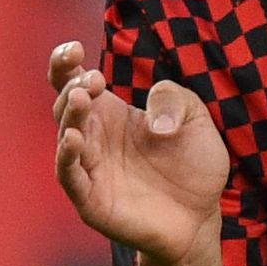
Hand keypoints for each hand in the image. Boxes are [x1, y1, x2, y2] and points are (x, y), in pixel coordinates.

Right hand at [53, 39, 230, 265]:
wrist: (201, 217)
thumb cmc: (194, 166)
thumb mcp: (195, 119)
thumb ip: (174, 100)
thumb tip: (151, 118)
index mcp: (110, 113)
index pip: (72, 81)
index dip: (64, 63)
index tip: (75, 48)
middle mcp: (93, 137)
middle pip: (65, 103)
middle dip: (73, 86)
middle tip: (94, 81)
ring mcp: (89, 167)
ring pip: (64, 134)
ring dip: (69, 114)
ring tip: (81, 97)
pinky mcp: (90, 199)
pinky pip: (69, 175)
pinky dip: (66, 157)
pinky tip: (72, 138)